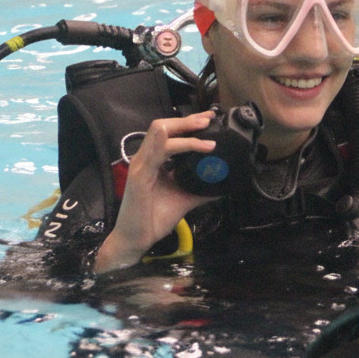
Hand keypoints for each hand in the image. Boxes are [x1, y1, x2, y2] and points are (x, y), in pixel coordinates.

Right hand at [94, 110, 217, 272]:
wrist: (137, 239)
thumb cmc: (155, 218)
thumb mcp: (184, 199)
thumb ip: (200, 189)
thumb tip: (221, 186)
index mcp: (155, 161)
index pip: (170, 133)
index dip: (188, 124)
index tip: (209, 119)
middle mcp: (146, 158)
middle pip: (164, 126)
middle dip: (188, 120)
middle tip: (209, 118)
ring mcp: (141, 165)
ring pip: (160, 134)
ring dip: (184, 129)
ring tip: (204, 129)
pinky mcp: (139, 176)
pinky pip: (154, 154)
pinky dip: (167, 143)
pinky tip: (178, 138)